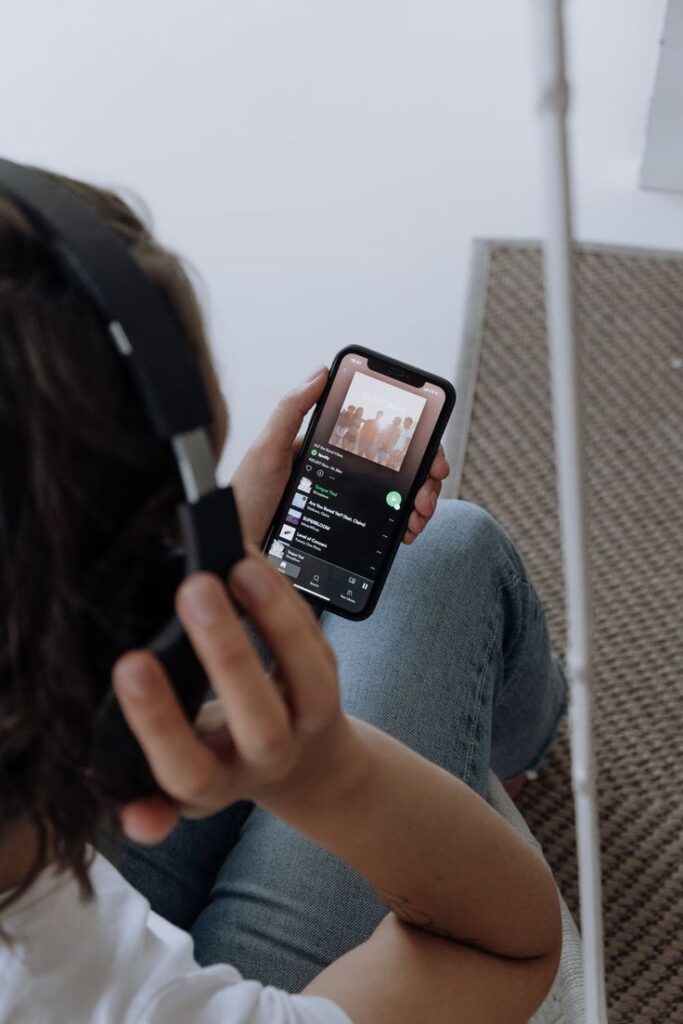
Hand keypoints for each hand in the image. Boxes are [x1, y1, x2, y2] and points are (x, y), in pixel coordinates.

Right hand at [113, 555, 356, 844]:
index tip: (129, 665)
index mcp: (214, 784)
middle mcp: (265, 757)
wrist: (310, 769)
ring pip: (307, 677)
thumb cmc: (222, 759)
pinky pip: (317, 638)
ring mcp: (306, 720)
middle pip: (260, 722)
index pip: (186, 768)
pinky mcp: (329, 679)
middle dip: (228, 655)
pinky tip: (254, 560)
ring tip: (238, 567)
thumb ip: (137, 786)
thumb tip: (90, 774)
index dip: (158, 722)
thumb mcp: (176, 785)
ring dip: (274, 617)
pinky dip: (287, 596)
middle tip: (193, 590)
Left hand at [231, 369, 450, 546]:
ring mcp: (344, 504)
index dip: (411, 440)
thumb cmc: (243, 502)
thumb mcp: (264, 451)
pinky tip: (405, 530)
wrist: (233, 554)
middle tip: (429, 490)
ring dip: (419, 502)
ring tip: (417, 515)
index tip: (428, 452)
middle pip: (396, 467)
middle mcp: (339, 475)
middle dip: (423, 476)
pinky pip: (383, 526)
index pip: (377, 435)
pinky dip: (403, 525)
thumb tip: (321, 372)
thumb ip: (290, 410)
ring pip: (396, 497)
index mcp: (324, 450)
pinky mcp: (345, 532)